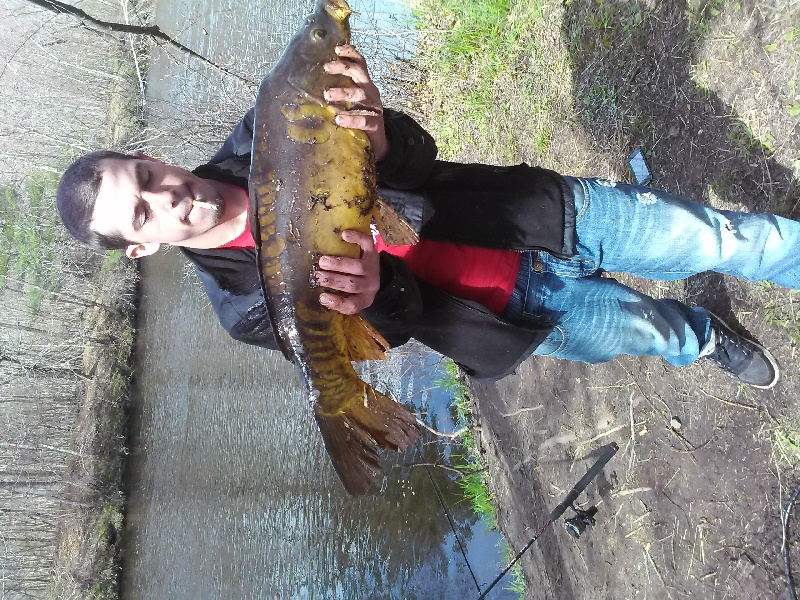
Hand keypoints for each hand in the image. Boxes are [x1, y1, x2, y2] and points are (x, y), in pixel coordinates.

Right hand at [316, 230, 379, 314]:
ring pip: (358, 267)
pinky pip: (367, 243)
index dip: (337, 302)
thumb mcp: (352, 297)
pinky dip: (356, 238)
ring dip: (339, 264)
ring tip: (323, 261)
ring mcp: (372, 267)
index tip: (322, 297)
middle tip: (319, 276)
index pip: (352, 305)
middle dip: (335, 280)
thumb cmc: (357, 286)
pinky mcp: (373, 251)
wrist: (378, 274)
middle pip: (353, 284)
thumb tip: (320, 296)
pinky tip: (344, 235)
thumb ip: (339, 298)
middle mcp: (370, 285)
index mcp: (364, 298)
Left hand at [323, 44, 389, 160]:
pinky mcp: (375, 124)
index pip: (360, 63)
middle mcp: (370, 91)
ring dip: (343, 93)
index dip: (350, 53)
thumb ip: (340, 91)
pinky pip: (363, 119)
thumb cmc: (359, 117)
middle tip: (326, 67)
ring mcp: (374, 107)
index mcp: (364, 84)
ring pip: (359, 95)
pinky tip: (339, 119)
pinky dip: (351, 119)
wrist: (377, 142)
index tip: (336, 48)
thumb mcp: (351, 101)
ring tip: (327, 95)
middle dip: (344, 67)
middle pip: (359, 73)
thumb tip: (313, 84)